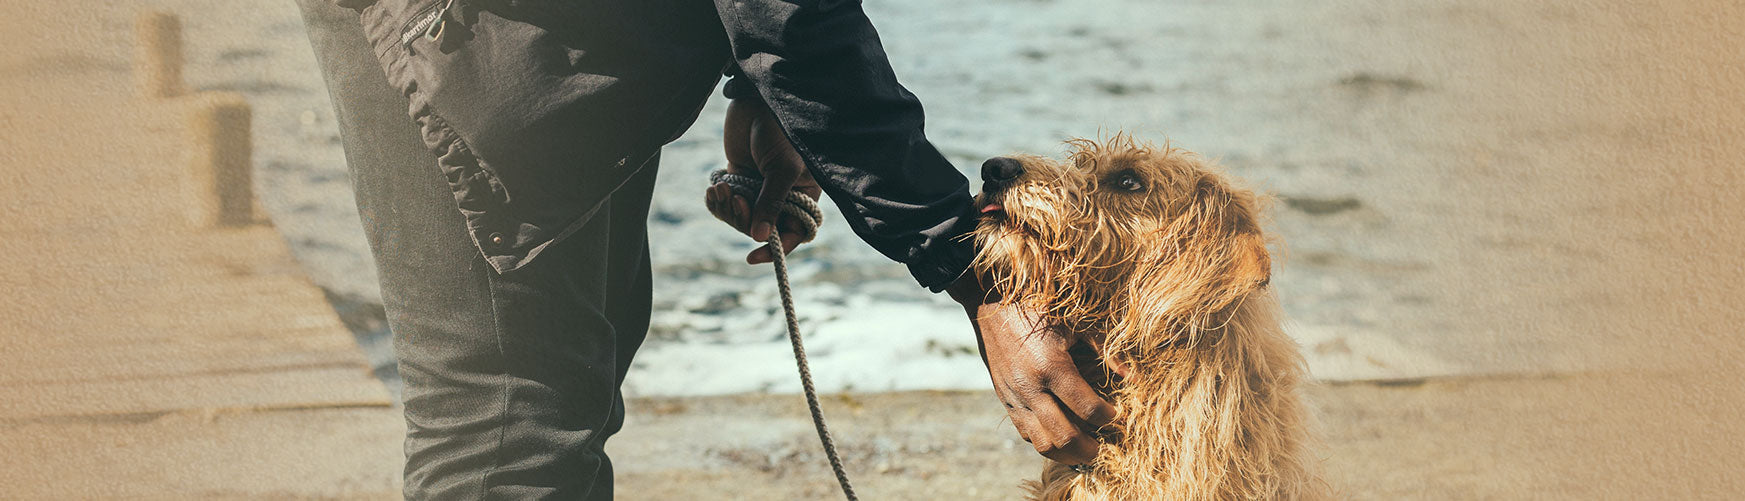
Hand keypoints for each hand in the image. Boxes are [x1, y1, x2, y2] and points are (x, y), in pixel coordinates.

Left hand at [705, 98, 822, 263]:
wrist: (756, 100)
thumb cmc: (781, 131)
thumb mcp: (782, 169)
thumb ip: (771, 203)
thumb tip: (759, 237)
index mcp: (803, 196)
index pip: (793, 233)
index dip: (776, 248)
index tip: (753, 256)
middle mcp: (782, 196)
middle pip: (761, 229)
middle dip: (743, 219)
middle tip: (735, 199)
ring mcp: (758, 189)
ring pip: (740, 218)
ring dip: (727, 208)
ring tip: (720, 188)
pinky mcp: (737, 179)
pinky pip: (725, 204)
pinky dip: (717, 200)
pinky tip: (713, 189)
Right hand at [948, 275, 1115, 464]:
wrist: (990, 303)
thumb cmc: (1038, 307)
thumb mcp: (1076, 322)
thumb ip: (1106, 350)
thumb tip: (1134, 376)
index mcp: (1051, 367)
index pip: (1088, 409)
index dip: (1108, 417)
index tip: (1117, 415)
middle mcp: (1030, 387)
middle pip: (1064, 436)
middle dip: (1089, 448)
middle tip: (1104, 447)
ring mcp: (1014, 397)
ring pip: (1041, 443)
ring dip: (1065, 453)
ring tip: (1083, 450)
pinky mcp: (1004, 399)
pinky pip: (1024, 432)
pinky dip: (1044, 440)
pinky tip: (1060, 436)